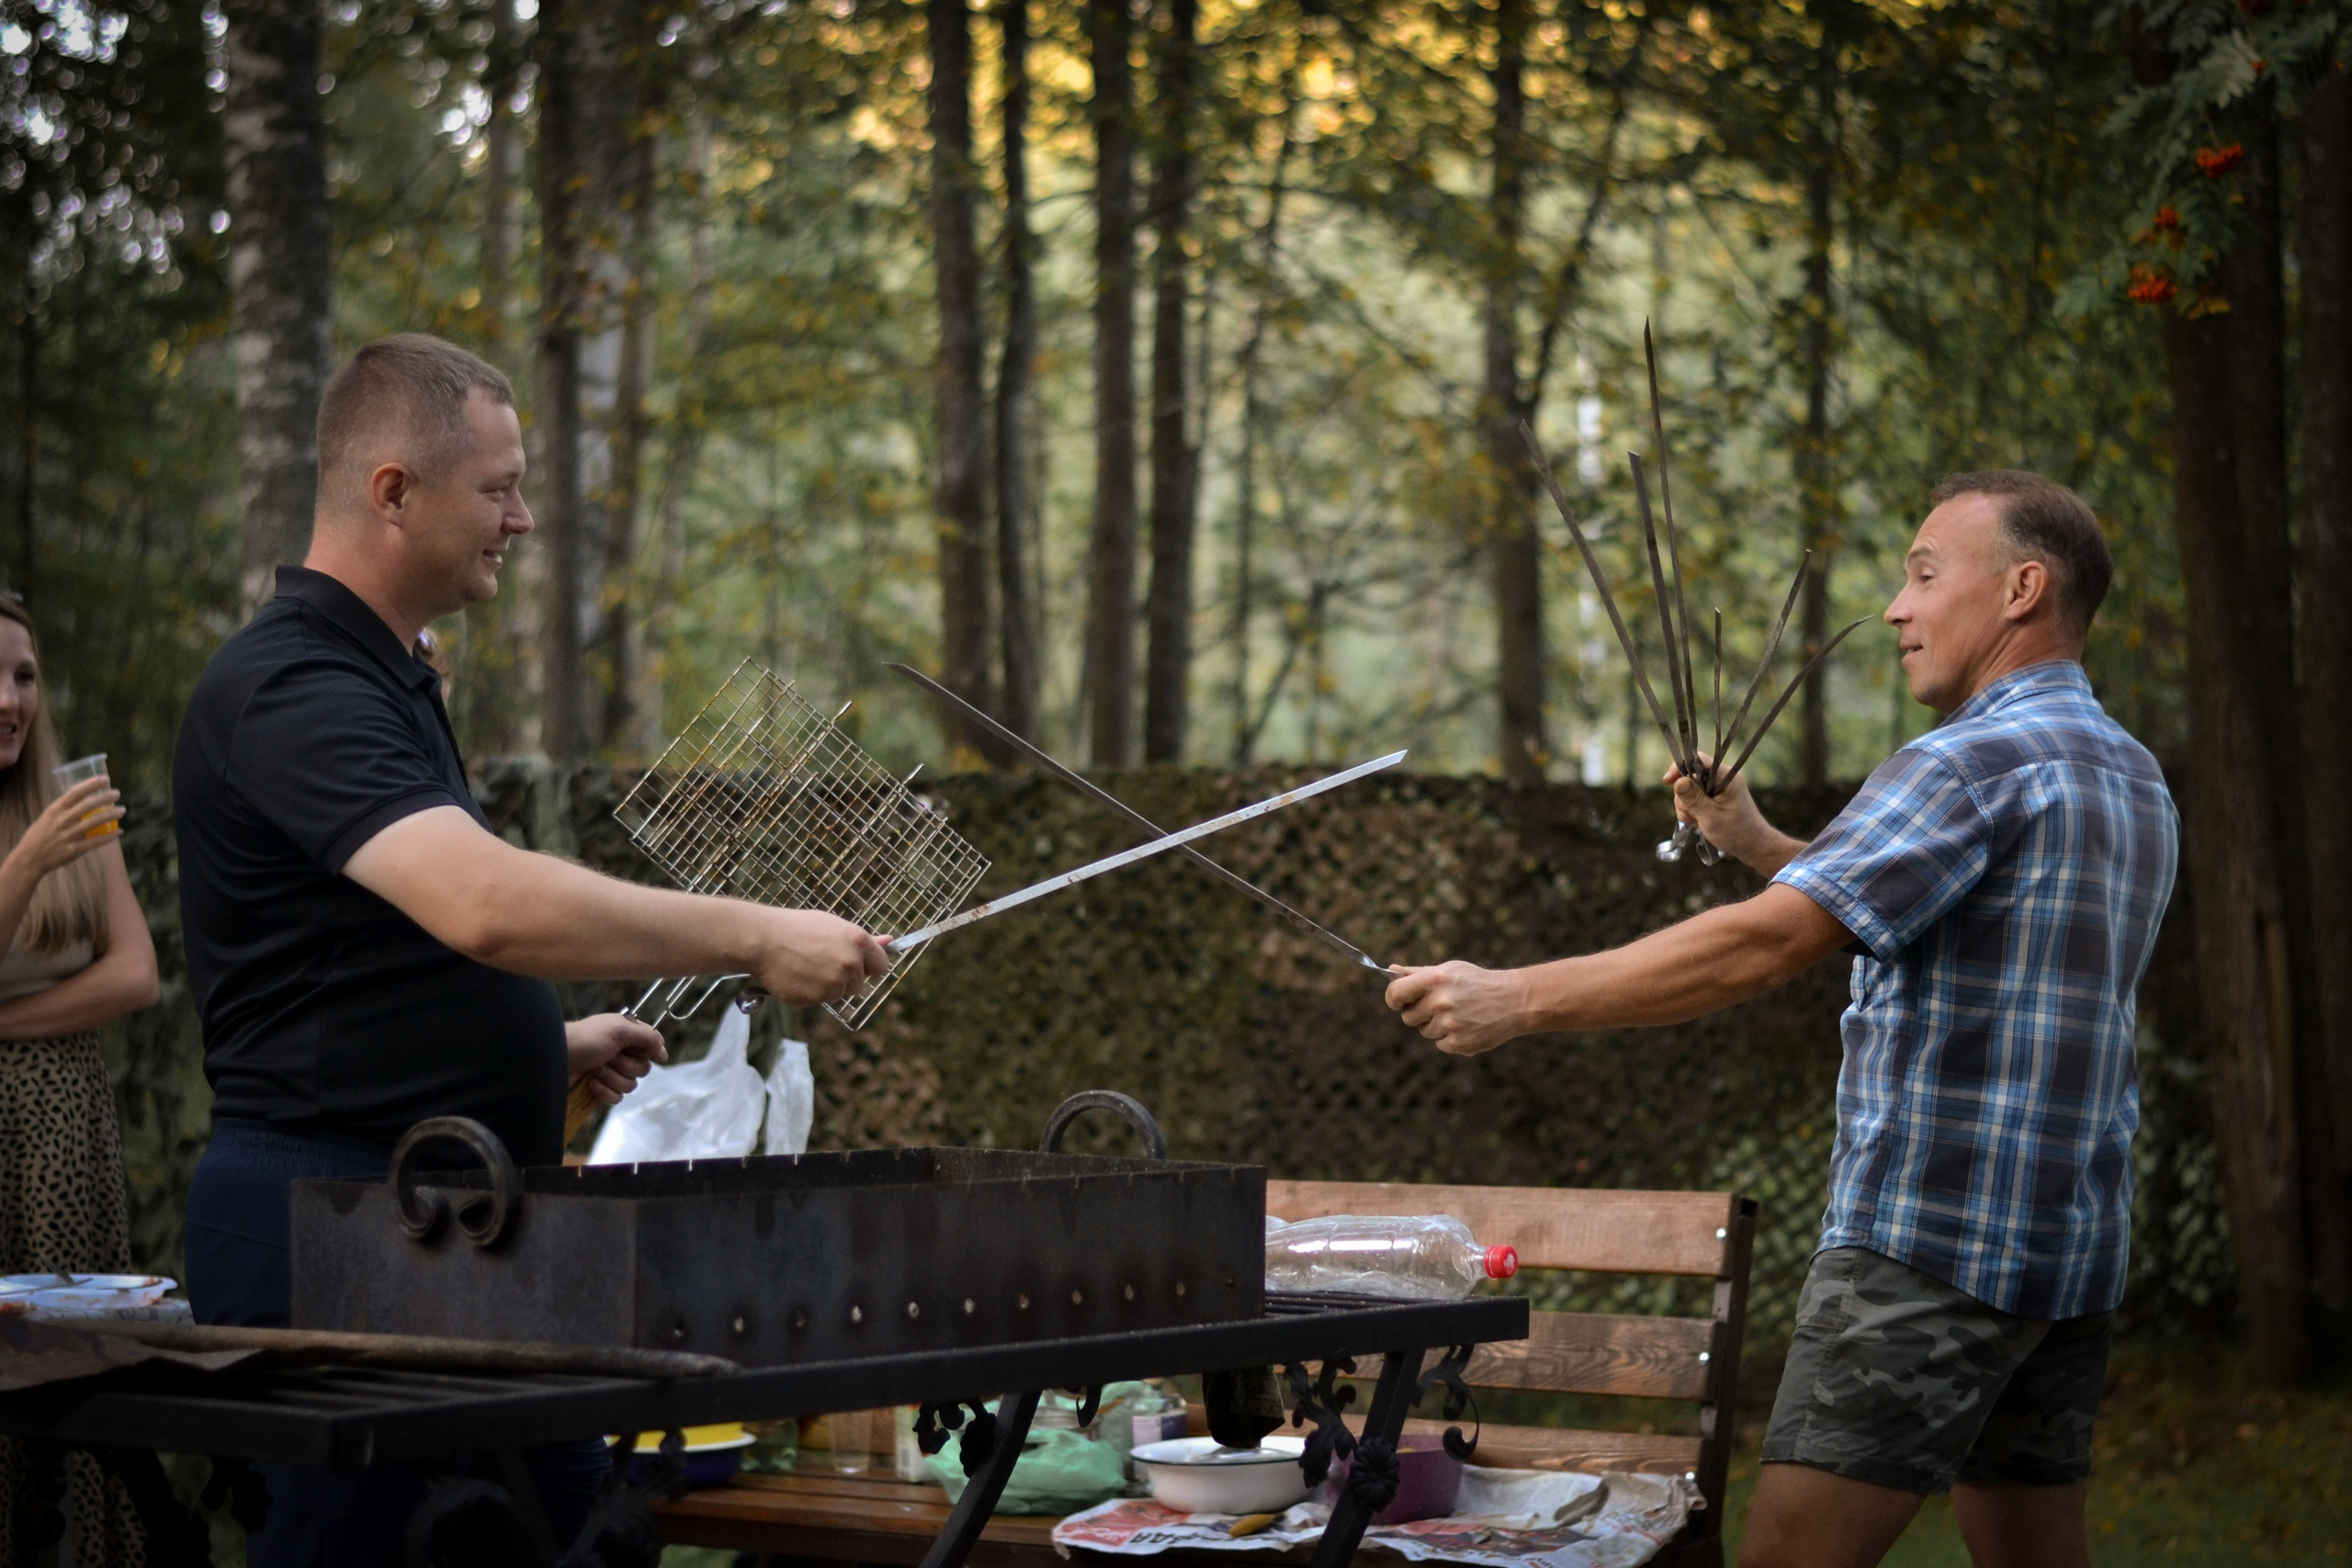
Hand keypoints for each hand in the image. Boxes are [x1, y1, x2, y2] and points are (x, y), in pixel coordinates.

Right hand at [4, 778, 123, 882]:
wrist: (29, 859)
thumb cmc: (39, 836)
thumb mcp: (47, 817)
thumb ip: (63, 809)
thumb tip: (82, 799)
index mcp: (54, 810)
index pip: (75, 792)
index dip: (91, 784)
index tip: (105, 779)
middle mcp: (62, 820)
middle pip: (88, 805)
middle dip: (105, 797)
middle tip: (117, 794)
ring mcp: (68, 835)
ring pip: (94, 821)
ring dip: (111, 815)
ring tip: (122, 810)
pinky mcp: (74, 849)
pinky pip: (96, 841)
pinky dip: (109, 836)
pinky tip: (119, 832)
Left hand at [566, 1012, 667, 1106]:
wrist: (555, 1058)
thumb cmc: (585, 1039)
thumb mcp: (619, 1029)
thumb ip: (647, 1037)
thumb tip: (664, 1053)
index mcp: (627, 1036)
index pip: (652, 1045)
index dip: (650, 1051)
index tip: (642, 1053)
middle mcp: (621, 1053)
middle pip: (643, 1069)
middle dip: (624, 1066)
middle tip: (608, 1057)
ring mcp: (611, 1073)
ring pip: (630, 1086)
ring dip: (611, 1078)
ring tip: (595, 1069)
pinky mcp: (601, 1090)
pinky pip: (617, 1098)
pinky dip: (604, 1092)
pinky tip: (591, 1084)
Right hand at [746, 908, 891, 1005]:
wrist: (763, 940)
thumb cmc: (797, 928)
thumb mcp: (833, 926)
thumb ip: (863, 940)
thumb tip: (890, 941)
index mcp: (858, 942)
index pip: (881, 966)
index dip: (868, 966)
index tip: (856, 964)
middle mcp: (851, 964)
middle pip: (859, 983)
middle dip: (845, 977)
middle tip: (820, 961)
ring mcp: (834, 983)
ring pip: (839, 993)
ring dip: (826, 986)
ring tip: (805, 966)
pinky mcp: (817, 998)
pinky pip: (820, 1001)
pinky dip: (810, 993)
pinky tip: (797, 976)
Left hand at [1385, 961, 1531, 1055]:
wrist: (1514, 1000)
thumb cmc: (1477, 982)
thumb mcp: (1450, 970)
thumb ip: (1418, 973)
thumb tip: (1390, 971)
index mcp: (1434, 979)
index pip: (1395, 994)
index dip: (1394, 1000)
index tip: (1399, 1002)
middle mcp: (1440, 1001)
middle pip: (1408, 1017)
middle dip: (1419, 1013)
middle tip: (1439, 1006)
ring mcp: (1450, 1023)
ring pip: (1426, 1031)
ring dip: (1437, 1026)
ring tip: (1460, 1014)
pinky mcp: (1460, 1042)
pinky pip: (1441, 1044)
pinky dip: (1450, 1038)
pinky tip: (1468, 1026)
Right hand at [1663, 755, 1778, 872]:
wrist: (1753, 846)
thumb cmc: (1736, 833)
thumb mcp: (1711, 817)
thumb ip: (1694, 799)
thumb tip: (1678, 781)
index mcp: (1725, 777)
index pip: (1698, 760)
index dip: (1680, 767)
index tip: (1667, 781)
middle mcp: (1722, 778)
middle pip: (1690, 776)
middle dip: (1684, 796)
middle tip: (1692, 816)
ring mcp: (1718, 788)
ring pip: (1689, 789)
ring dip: (1687, 807)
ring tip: (1697, 822)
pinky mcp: (1715, 797)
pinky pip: (1694, 798)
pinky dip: (1691, 810)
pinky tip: (1698, 822)